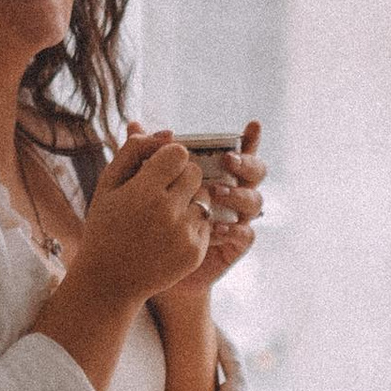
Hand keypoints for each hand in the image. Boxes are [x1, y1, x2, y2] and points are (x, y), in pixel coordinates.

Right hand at [76, 128, 211, 298]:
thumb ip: (133, 150)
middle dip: (181, 176)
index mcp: (144, 190)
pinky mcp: (196, 252)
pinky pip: (206, 223)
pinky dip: (192, 224)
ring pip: (204, 198)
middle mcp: (168, 211)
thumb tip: (167, 131)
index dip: (168, 158)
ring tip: (165, 214)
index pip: (178, 152)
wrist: (110, 280)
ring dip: (189, 200)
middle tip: (162, 191)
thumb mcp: (108, 185)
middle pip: (195, 173)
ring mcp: (185, 234)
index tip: (156, 170)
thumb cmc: (105, 226)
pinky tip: (169, 234)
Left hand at [154, 122, 263, 308]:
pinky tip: (216, 227)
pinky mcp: (233, 246)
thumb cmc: (149, 219)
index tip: (252, 125)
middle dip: (246, 164)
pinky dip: (234, 229)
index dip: (251, 138)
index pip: (240, 151)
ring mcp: (235, 219)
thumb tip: (134, 124)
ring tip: (217, 192)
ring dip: (238, 194)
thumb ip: (143, 155)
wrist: (148, 265)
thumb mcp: (143, 185)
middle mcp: (231, 193)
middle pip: (255, 173)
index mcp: (217, 174)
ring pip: (254, 201)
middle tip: (227, 160)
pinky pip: (245, 235)